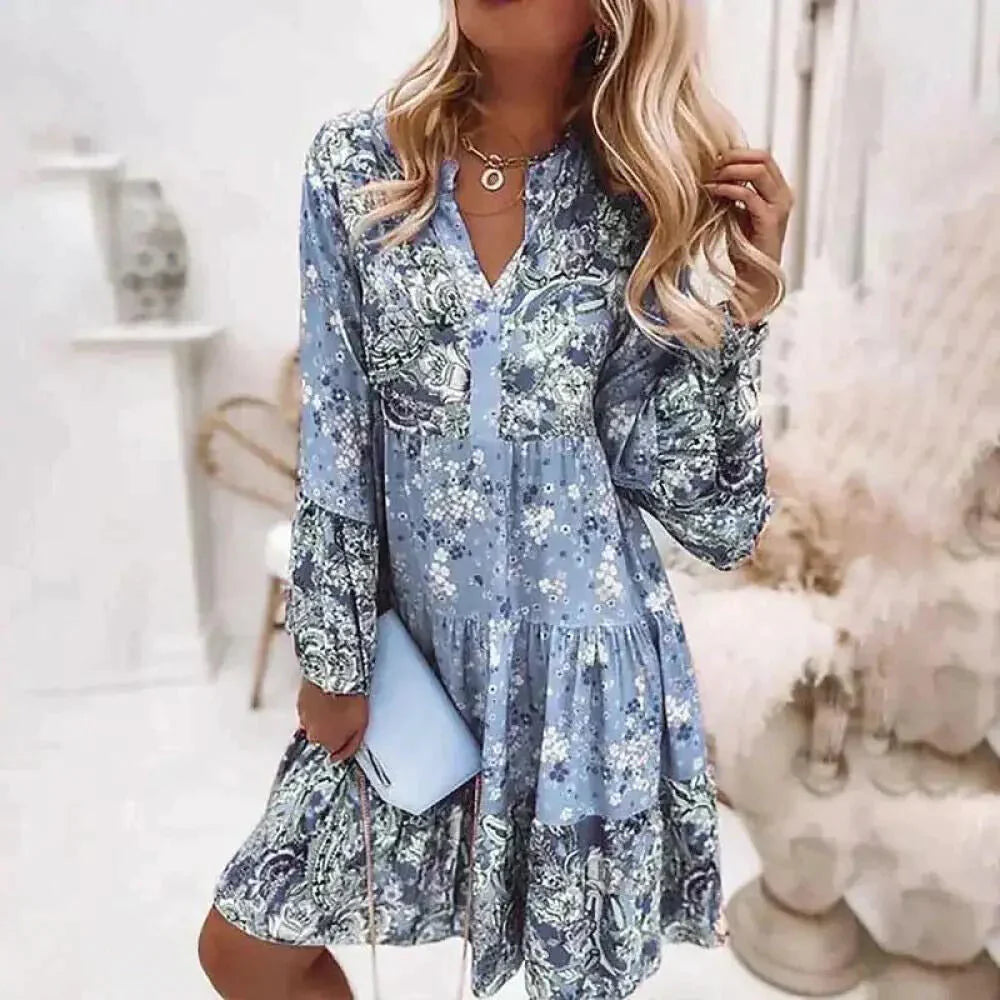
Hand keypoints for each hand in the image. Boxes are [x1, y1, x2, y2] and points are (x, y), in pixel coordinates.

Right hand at [297, 679, 368, 763]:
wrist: (336, 676)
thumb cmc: (350, 700)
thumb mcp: (362, 726)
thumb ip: (350, 746)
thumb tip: (339, 757)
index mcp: (328, 743)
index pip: (335, 751)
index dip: (343, 740)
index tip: (348, 729)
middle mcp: (312, 735)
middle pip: (323, 738)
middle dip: (332, 730)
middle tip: (343, 714)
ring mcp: (304, 720)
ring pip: (314, 725)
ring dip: (322, 718)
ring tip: (334, 704)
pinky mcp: (300, 704)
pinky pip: (308, 711)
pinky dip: (316, 708)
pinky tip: (326, 699)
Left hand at [704, 148, 793, 322]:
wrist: (753, 277)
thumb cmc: (744, 247)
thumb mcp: (738, 212)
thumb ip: (734, 192)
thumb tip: (714, 171)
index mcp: (778, 190)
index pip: (762, 157)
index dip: (737, 153)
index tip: (713, 159)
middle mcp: (783, 194)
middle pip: (762, 157)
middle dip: (733, 157)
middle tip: (710, 164)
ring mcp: (779, 206)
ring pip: (758, 171)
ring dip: (730, 170)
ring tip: (710, 177)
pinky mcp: (770, 220)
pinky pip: (749, 194)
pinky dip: (728, 189)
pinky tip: (713, 191)